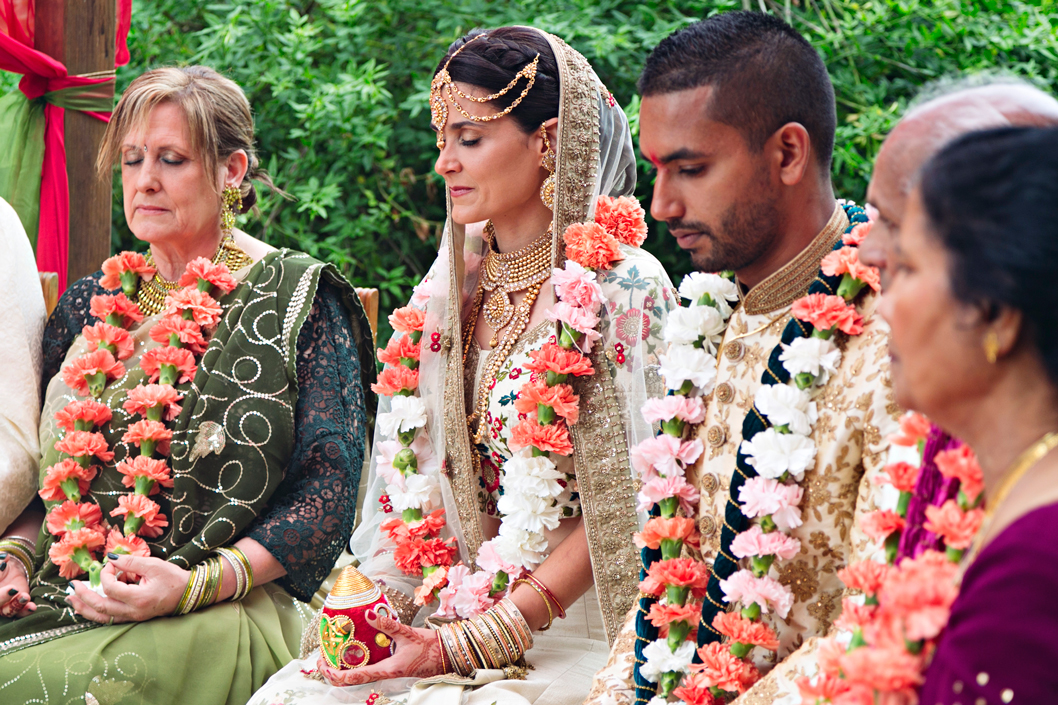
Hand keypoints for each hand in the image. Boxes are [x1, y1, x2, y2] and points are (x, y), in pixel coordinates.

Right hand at [0, 554, 33, 618]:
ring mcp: (3, 607)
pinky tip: (32, 607)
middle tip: (13, 588)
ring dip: (16, 605)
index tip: (5, 574)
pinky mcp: (16, 607)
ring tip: (25, 597)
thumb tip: (4, 557)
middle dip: (2, 597)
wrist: (8, 569)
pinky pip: (20, 613)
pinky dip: (26, 611)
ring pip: (7, 612)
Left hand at [67, 554, 189, 623]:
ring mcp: (132, 617)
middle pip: (100, 607)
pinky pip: (109, 619)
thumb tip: (110, 558)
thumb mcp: (154, 565)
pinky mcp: (133, 618)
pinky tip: (86, 607)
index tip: (111, 564)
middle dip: (83, 596)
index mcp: (138, 598)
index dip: (106, 574)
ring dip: (84, 608)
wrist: (188, 594)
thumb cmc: (173, 578)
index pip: (111, 588)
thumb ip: (130, 562)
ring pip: (101, 617)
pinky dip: (95, 613)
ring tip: (71, 600)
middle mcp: (133, 611)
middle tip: (72, 586)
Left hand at [317, 610, 442, 685]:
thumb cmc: (429, 648)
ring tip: (330, 654)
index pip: (354, 678)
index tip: (322, 663)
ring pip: (357, 676)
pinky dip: (354, 662)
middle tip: (321, 658)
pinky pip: (366, 668)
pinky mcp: (389, 667)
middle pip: (350, 681)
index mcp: (386, 670)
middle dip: (332, 672)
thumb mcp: (408, 633)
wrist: (445, 655)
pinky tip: (351, 650)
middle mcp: (383, 674)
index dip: (334, 674)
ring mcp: (385, 672)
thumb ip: (388, 624)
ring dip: (341, 668)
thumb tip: (367, 614)